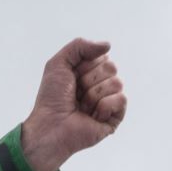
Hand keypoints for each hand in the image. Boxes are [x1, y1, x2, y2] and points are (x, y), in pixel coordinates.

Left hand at [18, 38, 125, 170]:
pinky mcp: (115, 118)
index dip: (84, 66)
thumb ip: (80, 45)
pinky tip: (92, 116)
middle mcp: (102, 85)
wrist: (50, 125)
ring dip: (93, 95)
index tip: (71, 79)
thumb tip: (108, 45)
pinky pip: (121, 100)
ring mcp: (110, 101)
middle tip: (76, 94)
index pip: (102, 56)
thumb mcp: (58, 62)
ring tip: (82, 107)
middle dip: (90, 80)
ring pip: (116, 83)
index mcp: (91, 72)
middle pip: (111, 68)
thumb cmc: (51, 98)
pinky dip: (104, 106)